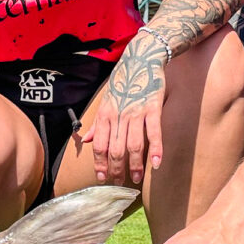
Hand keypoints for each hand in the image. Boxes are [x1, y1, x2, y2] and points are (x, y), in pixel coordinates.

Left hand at [83, 36, 166, 185]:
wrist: (141, 58)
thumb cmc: (123, 81)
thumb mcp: (105, 101)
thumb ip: (97, 123)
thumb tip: (87, 141)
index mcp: (105, 115)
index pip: (100, 146)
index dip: (100, 164)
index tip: (103, 178)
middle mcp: (118, 115)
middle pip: (115, 150)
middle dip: (117, 170)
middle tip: (120, 185)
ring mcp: (136, 112)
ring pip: (133, 145)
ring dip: (135, 165)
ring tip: (137, 179)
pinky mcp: (153, 108)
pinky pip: (154, 132)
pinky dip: (156, 149)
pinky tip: (156, 164)